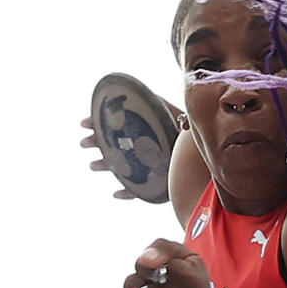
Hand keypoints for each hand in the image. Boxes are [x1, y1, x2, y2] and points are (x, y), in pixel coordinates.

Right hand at [82, 73, 180, 204]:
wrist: (204, 159)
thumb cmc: (187, 134)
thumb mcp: (174, 114)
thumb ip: (160, 104)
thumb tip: (146, 93)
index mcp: (141, 132)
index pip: (114, 126)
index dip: (96, 123)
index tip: (82, 123)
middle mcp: (140, 149)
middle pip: (112, 146)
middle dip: (95, 143)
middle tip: (84, 143)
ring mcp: (145, 167)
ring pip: (120, 168)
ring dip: (105, 166)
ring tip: (93, 165)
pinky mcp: (155, 185)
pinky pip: (137, 192)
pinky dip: (127, 194)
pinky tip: (116, 194)